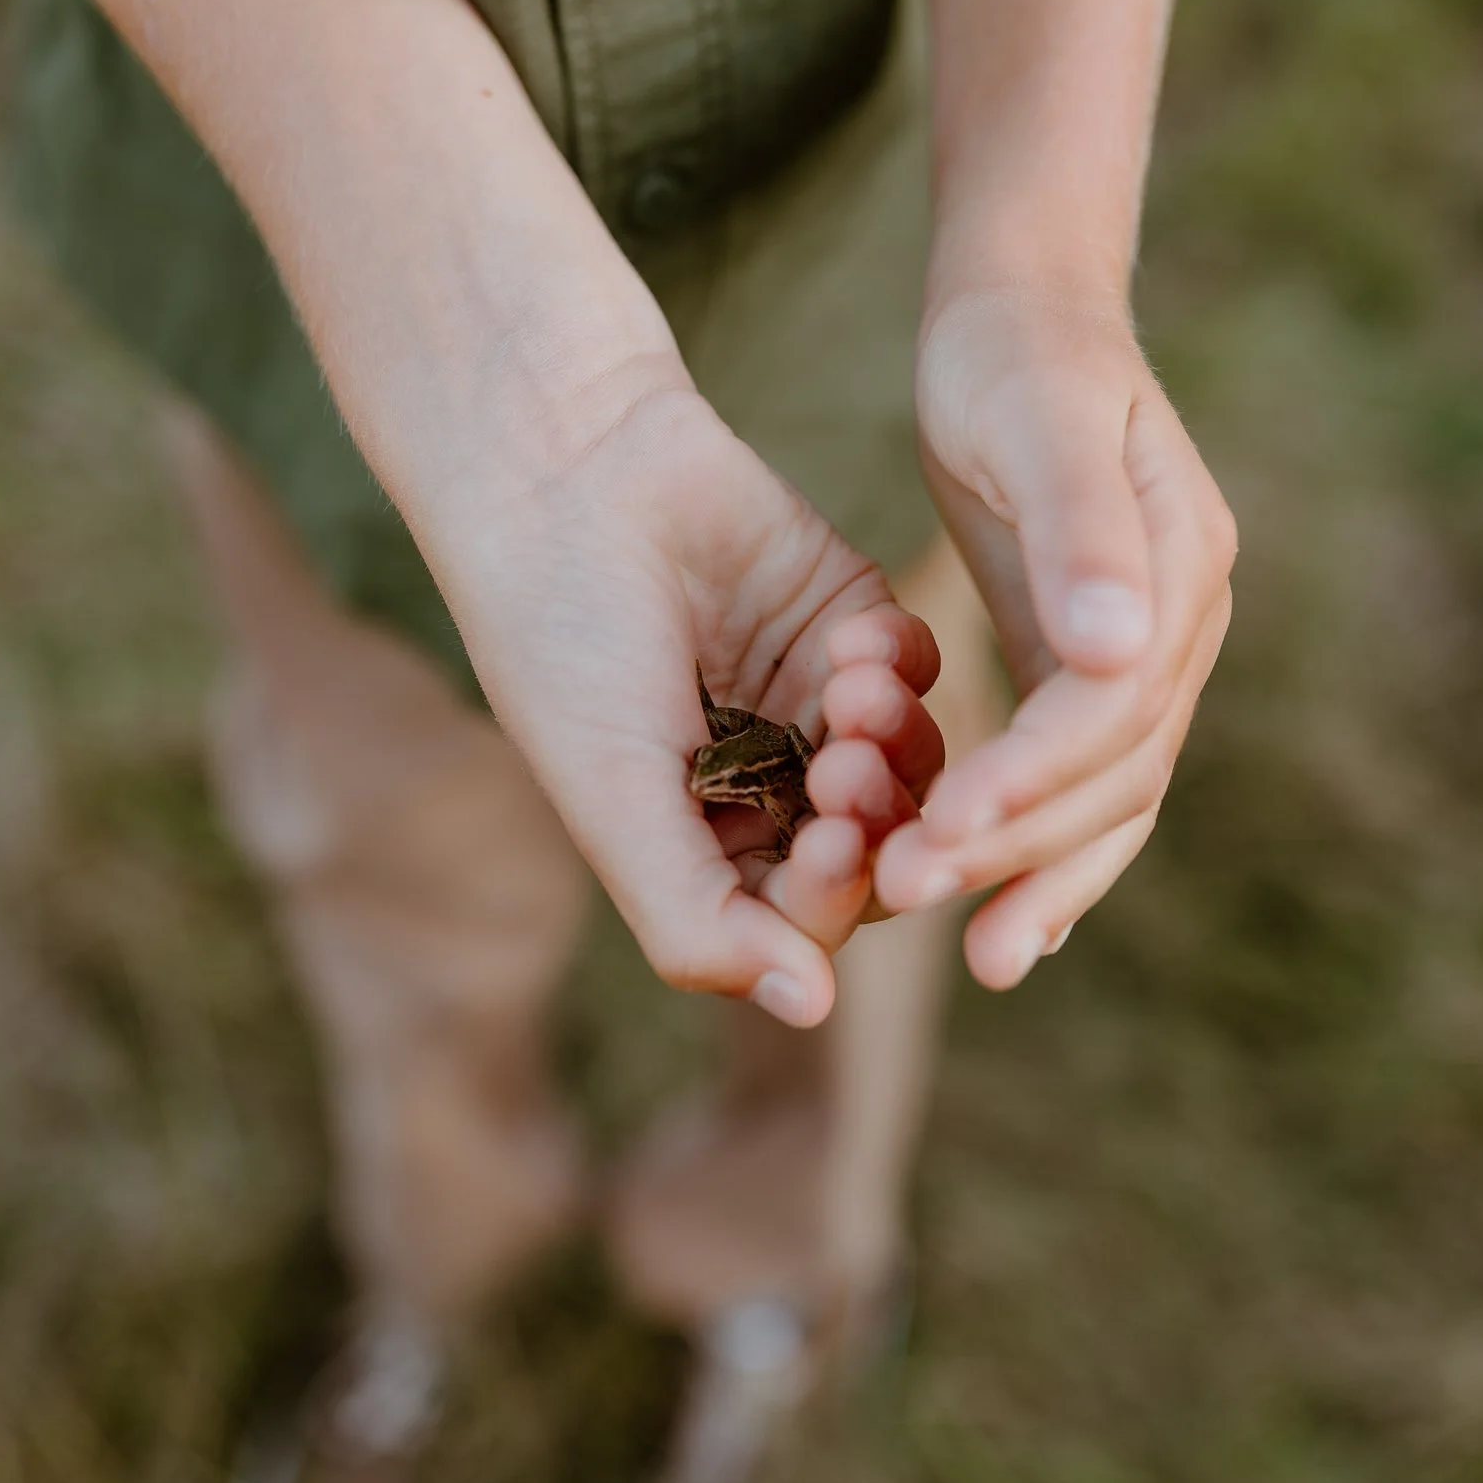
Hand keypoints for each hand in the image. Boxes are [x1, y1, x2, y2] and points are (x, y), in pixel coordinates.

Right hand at [426, 369, 945, 1028]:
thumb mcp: (611, 793)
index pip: (805, 920)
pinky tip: (850, 637)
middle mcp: (770, 788)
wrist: (566, 470)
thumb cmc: (562, 640)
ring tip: (846, 689)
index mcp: (703, 847)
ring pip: (911, 768)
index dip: (834, 897)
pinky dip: (901, 670)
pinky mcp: (857, 624)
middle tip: (844, 761)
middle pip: (876, 852)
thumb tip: (811, 1012)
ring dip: (895, 744)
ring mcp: (819, 707)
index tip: (828, 843)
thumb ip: (695, 916)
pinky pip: (921, 676)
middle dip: (873, 821)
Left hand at [856, 290, 1235, 987]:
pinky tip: (1001, 907)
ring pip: (1113, 795)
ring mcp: (1146, 649)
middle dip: (1026, 849)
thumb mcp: (1037, 414)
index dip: (1030, 777)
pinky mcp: (1091, 663)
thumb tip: (1120, 648)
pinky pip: (1081, 776)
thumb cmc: (1017, 347)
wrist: (1026, 307)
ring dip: (1047, 877)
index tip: (939, 830)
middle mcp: (1180, 621)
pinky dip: (1048, 845)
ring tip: (981, 958)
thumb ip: (1080, 529)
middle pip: (1121, 773)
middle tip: (917, 904)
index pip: (1111, 706)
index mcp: (1178, 563)